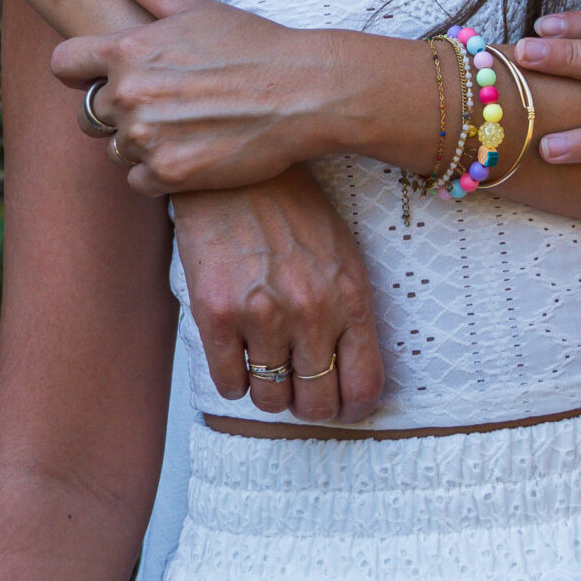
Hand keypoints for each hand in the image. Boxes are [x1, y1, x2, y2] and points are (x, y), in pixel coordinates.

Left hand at [51, 0, 339, 194]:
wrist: (303, 92)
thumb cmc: (251, 43)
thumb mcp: (196, 5)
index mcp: (127, 51)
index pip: (63, 64)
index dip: (79, 69)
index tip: (103, 73)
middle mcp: (128, 95)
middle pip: (90, 113)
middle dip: (121, 109)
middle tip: (168, 100)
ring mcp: (147, 138)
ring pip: (117, 149)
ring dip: (142, 142)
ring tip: (187, 123)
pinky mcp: (168, 173)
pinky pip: (139, 181)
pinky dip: (161, 171)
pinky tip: (194, 148)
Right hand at [171, 170, 384, 423]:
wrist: (234, 173)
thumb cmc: (293, 210)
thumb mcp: (342, 252)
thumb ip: (349, 310)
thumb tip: (350, 370)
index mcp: (350, 295)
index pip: (365, 385)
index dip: (354, 407)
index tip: (342, 404)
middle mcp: (310, 311)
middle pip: (317, 404)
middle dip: (309, 403)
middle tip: (299, 386)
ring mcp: (261, 316)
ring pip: (271, 400)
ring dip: (270, 391)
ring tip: (267, 361)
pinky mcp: (215, 315)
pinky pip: (229, 385)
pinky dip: (235, 379)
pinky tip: (237, 351)